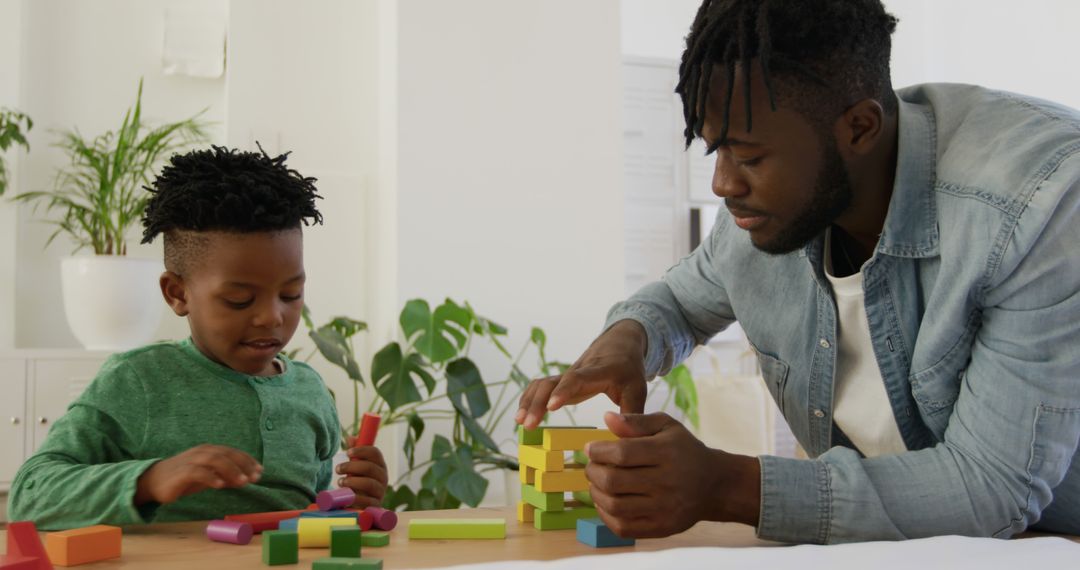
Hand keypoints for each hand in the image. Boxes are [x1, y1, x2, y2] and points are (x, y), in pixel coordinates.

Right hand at [135, 445, 262, 505]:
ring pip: (214, 459)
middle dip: (243, 464)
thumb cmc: (184, 478)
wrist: (154, 481)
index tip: (260, 471)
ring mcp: (191, 461)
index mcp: (209, 451)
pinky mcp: (180, 473)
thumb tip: (246, 479)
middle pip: (226, 454)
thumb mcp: (209, 477)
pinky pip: (197, 472)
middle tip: (255, 477)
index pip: (232, 452)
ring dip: (230, 470)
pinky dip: (210, 477)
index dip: (247, 460)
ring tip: (243, 482)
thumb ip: (226, 476)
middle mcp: (201, 452)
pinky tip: (220, 485)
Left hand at [336, 440, 387, 508]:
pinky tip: (346, 495)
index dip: (361, 450)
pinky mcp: (376, 505)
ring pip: (368, 483)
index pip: (375, 453)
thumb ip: (355, 452)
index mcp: (380, 465)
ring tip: (340, 482)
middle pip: (370, 467)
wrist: (363, 504)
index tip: (347, 452)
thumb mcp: (357, 466)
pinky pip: (367, 501)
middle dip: (351, 466)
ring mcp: (381, 491)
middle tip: (338, 469)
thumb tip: (350, 438)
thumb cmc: (359, 481)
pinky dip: (355, 497)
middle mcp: (383, 477)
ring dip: (351, 481)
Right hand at [516, 320, 648, 428]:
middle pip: (551, 382)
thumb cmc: (628, 369)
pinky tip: (522, 416)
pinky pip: (539, 386)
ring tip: (520, 422)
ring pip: (541, 383)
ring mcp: (566, 375)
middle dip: (537, 402)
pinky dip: (528, 399)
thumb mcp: (638, 390)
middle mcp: (577, 371)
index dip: (563, 391)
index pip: (577, 378)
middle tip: (528, 424)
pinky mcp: (560, 380)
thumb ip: (633, 414)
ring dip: (528, 401)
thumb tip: (627, 441)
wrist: (618, 343)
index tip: (551, 407)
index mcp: (598, 372)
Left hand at [585, 411, 760, 537]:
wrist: (715, 485)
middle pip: (614, 481)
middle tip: (591, 467)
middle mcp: (667, 482)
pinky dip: (605, 516)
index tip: (590, 449)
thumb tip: (606, 417)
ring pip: (615, 506)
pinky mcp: (662, 528)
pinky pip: (623, 527)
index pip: (622, 453)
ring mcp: (665, 509)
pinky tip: (605, 503)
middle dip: (593, 472)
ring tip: (596, 484)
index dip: (598, 451)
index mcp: (667, 453)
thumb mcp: (666, 426)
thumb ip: (636, 421)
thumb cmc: (684, 451)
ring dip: (596, 494)